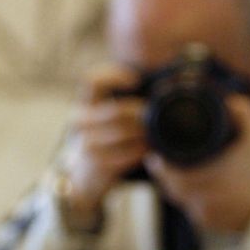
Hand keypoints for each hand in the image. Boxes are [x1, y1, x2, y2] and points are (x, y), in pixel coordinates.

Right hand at [60, 65, 146, 225]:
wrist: (86, 172)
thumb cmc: (107, 134)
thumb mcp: (110, 113)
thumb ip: (128, 97)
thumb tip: (168, 82)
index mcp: (86, 100)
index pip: (92, 80)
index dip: (113, 77)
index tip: (135, 80)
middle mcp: (81, 119)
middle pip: (115, 111)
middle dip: (140, 113)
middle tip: (155, 114)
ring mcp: (86, 141)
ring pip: (122, 133)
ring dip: (143, 133)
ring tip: (157, 132)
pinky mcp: (95, 161)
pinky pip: (123, 153)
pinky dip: (139, 150)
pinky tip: (149, 148)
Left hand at [146, 95, 249, 235]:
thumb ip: (243, 114)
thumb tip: (229, 101)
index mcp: (211, 176)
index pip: (171, 174)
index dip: (160, 165)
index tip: (156, 154)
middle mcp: (205, 199)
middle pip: (171, 188)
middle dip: (165, 174)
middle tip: (160, 161)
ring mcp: (205, 215)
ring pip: (179, 200)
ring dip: (175, 187)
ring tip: (174, 173)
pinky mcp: (208, 225)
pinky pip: (190, 212)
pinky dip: (190, 200)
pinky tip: (194, 190)